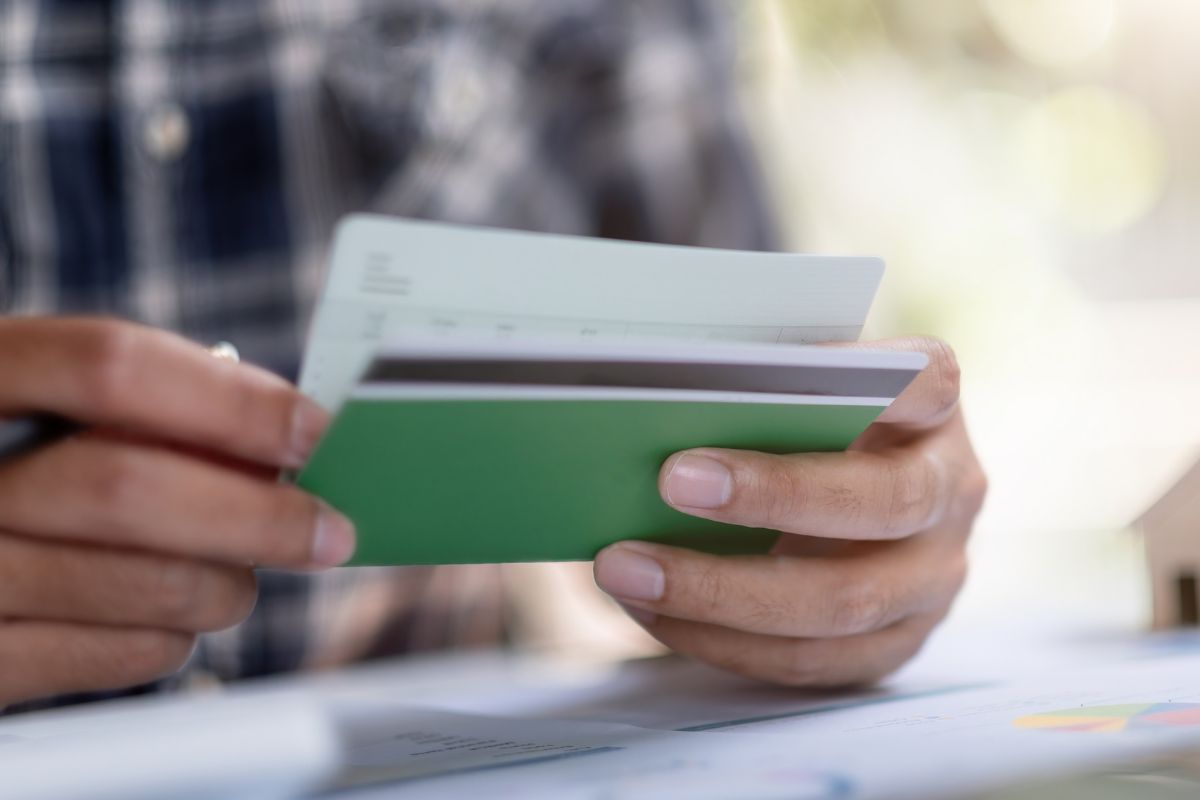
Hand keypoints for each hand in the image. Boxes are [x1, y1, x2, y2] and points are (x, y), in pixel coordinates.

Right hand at [0, 317, 354, 705]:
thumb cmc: (14, 472)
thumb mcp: (46, 413)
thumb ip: (141, 409)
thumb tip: (285, 438)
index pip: (111, 365)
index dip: (230, 399)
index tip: (310, 430)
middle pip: (130, 486)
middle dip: (258, 514)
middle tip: (328, 529)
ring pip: (140, 584)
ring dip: (227, 583)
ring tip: (240, 575)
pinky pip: (117, 656)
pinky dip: (174, 637)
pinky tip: (170, 617)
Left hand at [593, 337, 985, 686]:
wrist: (834, 495)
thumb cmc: (799, 425)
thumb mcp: (798, 392)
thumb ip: (762, 391)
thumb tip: (662, 402)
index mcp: (936, 408)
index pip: (923, 381)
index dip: (852, 376)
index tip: (758, 375)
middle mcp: (952, 491)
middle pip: (883, 501)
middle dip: (770, 495)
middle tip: (669, 480)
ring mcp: (935, 577)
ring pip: (844, 602)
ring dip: (722, 592)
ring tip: (626, 569)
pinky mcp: (898, 643)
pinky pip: (813, 660)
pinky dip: (723, 641)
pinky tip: (653, 612)